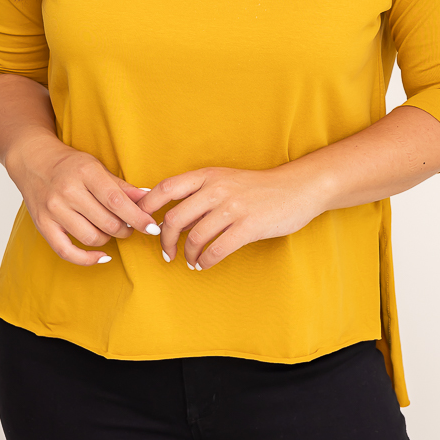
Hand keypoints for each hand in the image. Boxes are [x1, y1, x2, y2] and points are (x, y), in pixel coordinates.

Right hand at [5, 133, 161, 265]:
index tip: (152, 227)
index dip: (138, 218)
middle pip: (107, 222)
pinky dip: (87, 258)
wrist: (32, 160)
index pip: (117, 201)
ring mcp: (53, 210)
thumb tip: (148, 198)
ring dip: (109, 239)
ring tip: (113, 231)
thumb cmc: (70, 164)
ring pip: (91, 237)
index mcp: (86, 173)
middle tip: (131, 226)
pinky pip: (66, 251)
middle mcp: (68, 192)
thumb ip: (121, 186)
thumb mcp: (97, 167)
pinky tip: (101, 255)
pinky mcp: (43, 225)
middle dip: (126, 229)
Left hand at [138, 163, 327, 270]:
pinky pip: (216, 250)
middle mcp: (216, 189)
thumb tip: (166, 208)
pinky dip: (205, 262)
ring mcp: (233, 208)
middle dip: (164, 240)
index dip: (147, 207)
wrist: (298, 188)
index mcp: (207, 175)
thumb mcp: (226, 178)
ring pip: (194, 238)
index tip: (142, 224)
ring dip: (187, 255)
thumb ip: (199, 190)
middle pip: (174, 218)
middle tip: (166, 252)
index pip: (166, 188)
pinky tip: (204, 264)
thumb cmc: (258, 187)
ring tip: (190, 261)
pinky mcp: (248, 227)